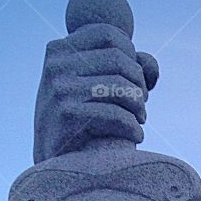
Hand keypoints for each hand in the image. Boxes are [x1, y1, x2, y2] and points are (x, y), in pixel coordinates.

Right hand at [33, 24, 158, 162]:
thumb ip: (124, 69)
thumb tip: (150, 64)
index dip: (131, 56)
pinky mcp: (67, 116)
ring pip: (120, 87)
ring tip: (140, 120)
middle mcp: (56, 65)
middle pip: (119, 60)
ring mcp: (60, 90)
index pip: (108, 35)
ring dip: (139, 106)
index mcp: (59, 50)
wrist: (51, 165)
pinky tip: (137, 136)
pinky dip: (133, 127)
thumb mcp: (93, 89)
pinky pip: (115, 114)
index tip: (135, 81)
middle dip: (139, 85)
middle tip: (142, 107)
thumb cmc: (78, 124)